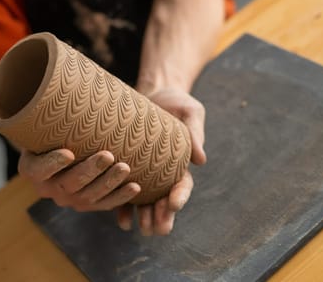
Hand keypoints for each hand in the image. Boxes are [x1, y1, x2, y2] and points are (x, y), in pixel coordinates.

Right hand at [0, 91, 140, 210]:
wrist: (64, 155)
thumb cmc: (43, 137)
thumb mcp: (23, 126)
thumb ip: (2, 112)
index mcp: (32, 171)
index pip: (38, 172)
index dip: (52, 165)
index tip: (67, 152)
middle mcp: (51, 190)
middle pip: (69, 186)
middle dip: (89, 172)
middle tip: (108, 154)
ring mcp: (72, 200)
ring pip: (90, 197)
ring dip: (109, 184)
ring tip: (126, 167)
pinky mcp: (91, 203)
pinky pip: (107, 205)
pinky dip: (122, 198)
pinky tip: (137, 185)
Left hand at [116, 87, 205, 235]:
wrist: (151, 93)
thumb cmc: (174, 102)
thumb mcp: (190, 112)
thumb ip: (195, 132)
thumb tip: (201, 160)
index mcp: (180, 163)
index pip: (183, 184)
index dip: (180, 195)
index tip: (175, 204)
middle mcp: (162, 174)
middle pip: (164, 200)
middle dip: (163, 216)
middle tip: (159, 229)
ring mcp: (144, 174)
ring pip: (146, 202)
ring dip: (145, 217)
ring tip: (142, 229)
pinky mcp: (126, 171)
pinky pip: (124, 192)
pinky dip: (124, 208)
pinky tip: (121, 220)